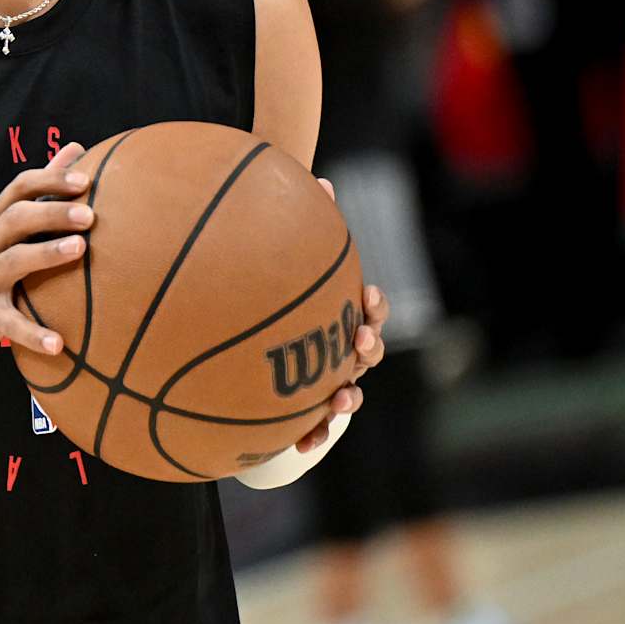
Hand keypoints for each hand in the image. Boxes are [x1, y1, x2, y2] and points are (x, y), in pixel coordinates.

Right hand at [0, 141, 95, 363]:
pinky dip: (32, 334)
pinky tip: (58, 344)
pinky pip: (8, 324)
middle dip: (52, 212)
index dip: (50, 180)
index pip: (19, 188)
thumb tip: (76, 148)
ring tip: (79, 249)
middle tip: (90, 215)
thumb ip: (37, 189)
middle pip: (17, 218)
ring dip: (46, 254)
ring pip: (13, 261)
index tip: (85, 180)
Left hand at [294, 177, 388, 452]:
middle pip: (366, 351)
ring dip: (347, 397)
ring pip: (346, 390)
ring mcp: (324, 377)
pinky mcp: (303, 406)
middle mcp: (337, 345)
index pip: (368, 307)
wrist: (252, 328)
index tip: (365, 298)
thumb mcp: (285, 254)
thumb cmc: (273, 283)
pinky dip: (311, 434)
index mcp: (338, 310)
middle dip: (365, 350)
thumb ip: (304, 219)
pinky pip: (311, 423)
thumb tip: (320, 177)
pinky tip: (299, 446)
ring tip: (339, 400)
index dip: (372, 305)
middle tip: (357, 344)